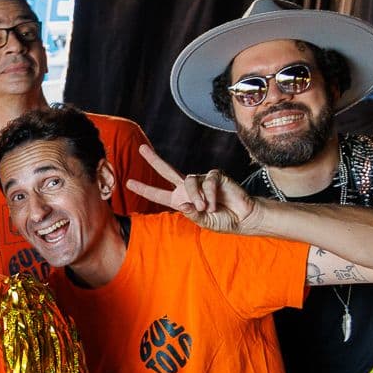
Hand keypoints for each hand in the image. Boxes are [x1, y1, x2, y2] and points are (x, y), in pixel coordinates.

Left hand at [124, 145, 257, 233]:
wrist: (244, 217)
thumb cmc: (223, 220)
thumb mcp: (205, 222)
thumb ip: (192, 215)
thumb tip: (182, 205)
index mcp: (180, 200)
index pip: (159, 193)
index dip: (144, 189)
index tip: (128, 183)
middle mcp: (188, 188)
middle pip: (167, 170)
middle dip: (153, 159)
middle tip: (140, 149)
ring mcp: (201, 180)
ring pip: (189, 181)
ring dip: (196, 196)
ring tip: (206, 208)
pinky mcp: (215, 176)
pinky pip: (208, 181)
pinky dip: (210, 194)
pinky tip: (215, 203)